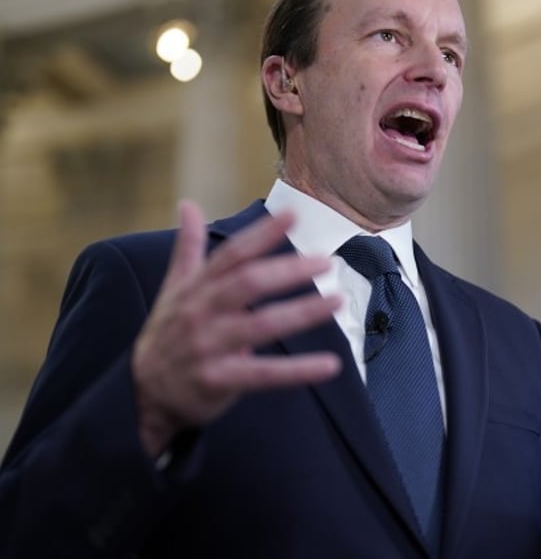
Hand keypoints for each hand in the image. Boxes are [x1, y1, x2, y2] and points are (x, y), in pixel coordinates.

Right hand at [132, 200, 341, 456]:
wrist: (144, 393)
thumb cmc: (168, 334)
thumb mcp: (173, 289)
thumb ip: (188, 248)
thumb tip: (188, 204)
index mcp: (196, 288)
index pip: (231, 254)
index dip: (261, 234)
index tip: (293, 214)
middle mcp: (201, 313)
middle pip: (248, 284)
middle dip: (288, 271)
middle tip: (326, 261)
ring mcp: (208, 347)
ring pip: (261, 325)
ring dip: (303, 312)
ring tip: (338, 299)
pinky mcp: (219, 381)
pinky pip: (265, 374)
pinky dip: (299, 371)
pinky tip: (330, 364)